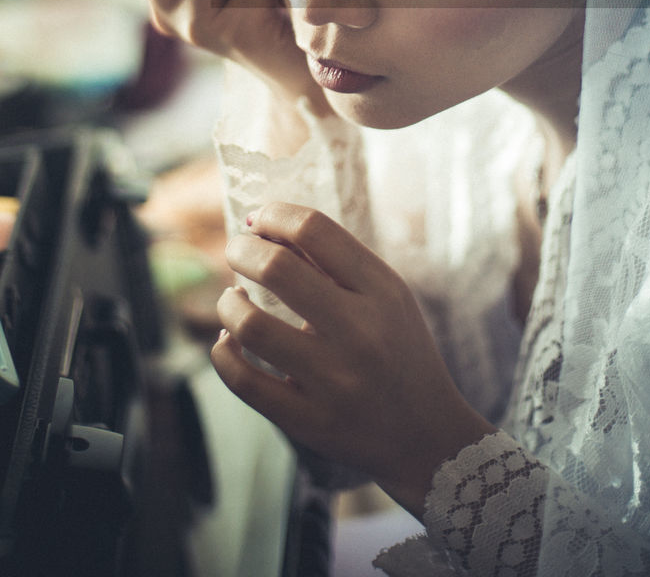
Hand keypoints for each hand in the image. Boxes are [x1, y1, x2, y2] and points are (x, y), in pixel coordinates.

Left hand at [211, 203, 493, 517]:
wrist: (426, 435)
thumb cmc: (396, 350)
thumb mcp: (386, 296)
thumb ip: (334, 262)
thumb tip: (265, 226)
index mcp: (381, 291)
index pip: (315, 230)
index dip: (275, 214)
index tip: (258, 219)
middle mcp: (359, 332)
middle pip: (277, 268)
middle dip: (241, 249)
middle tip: (236, 251)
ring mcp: (333, 381)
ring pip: (251, 325)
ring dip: (229, 303)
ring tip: (233, 299)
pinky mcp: (309, 422)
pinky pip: (244, 381)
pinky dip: (223, 352)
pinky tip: (228, 340)